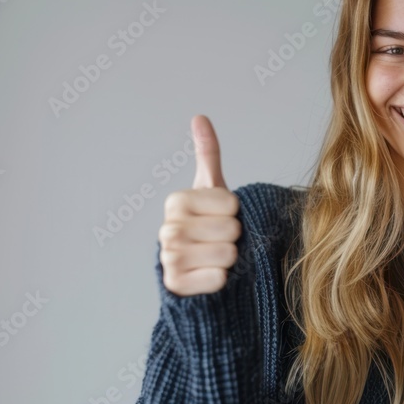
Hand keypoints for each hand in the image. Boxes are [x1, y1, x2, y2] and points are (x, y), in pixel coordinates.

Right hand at [159, 115, 240, 294]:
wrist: (198, 267)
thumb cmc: (210, 224)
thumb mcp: (212, 189)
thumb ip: (207, 154)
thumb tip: (199, 117)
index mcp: (176, 202)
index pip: (230, 203)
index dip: (235, 212)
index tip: (222, 216)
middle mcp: (167, 229)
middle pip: (230, 229)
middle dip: (234, 237)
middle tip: (221, 240)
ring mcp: (168, 258)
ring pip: (226, 255)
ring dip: (231, 259)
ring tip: (217, 257)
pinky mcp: (174, 286)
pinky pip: (217, 280)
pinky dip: (222, 280)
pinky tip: (210, 276)